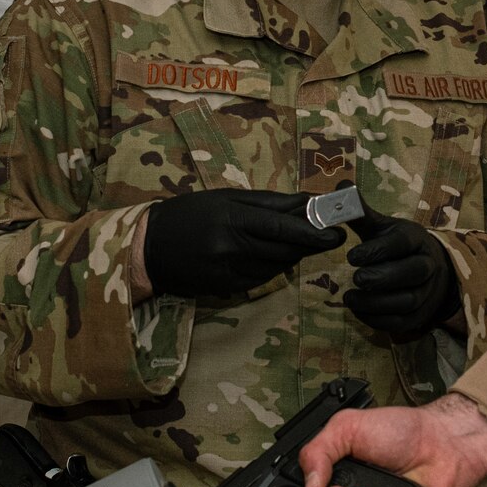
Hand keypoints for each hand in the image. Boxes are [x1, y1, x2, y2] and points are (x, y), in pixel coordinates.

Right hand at [142, 189, 342, 300]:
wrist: (149, 247)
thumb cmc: (190, 214)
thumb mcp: (226, 198)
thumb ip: (269, 202)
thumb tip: (307, 201)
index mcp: (232, 219)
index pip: (281, 229)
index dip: (311, 232)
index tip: (337, 233)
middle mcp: (231, 249)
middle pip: (284, 251)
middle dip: (311, 244)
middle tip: (331, 236)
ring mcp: (228, 272)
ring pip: (277, 267)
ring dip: (293, 255)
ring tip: (299, 241)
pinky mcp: (226, 289)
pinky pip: (262, 279)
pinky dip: (274, 267)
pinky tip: (272, 255)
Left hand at [344, 214, 458, 338]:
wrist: (428, 272)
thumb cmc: (396, 247)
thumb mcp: (381, 227)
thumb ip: (360, 212)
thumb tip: (340, 185)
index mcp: (416, 239)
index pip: (402, 243)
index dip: (378, 250)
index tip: (351, 256)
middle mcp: (427, 265)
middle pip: (412, 272)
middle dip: (382, 277)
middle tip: (356, 279)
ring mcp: (426, 292)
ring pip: (407, 301)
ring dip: (376, 302)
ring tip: (349, 298)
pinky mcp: (418, 316)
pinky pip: (401, 322)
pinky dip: (378, 319)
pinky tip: (358, 310)